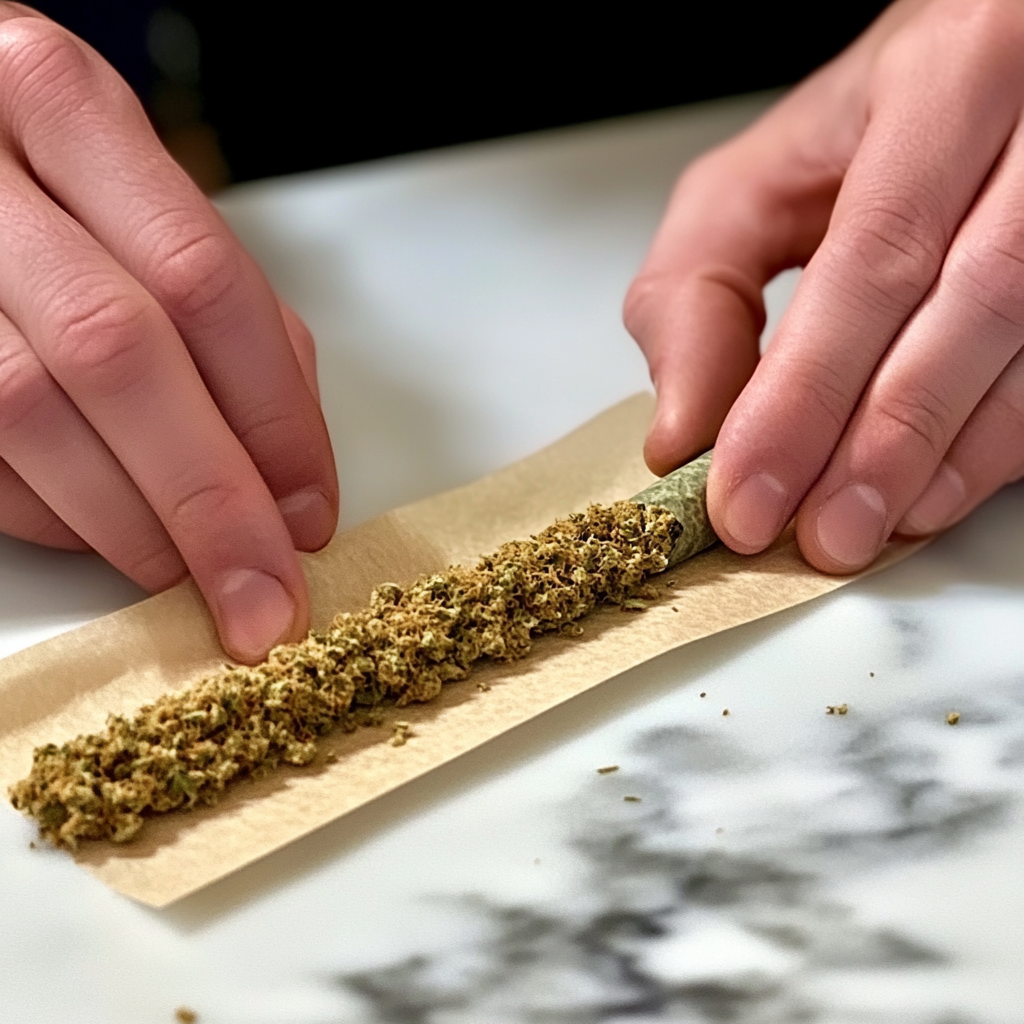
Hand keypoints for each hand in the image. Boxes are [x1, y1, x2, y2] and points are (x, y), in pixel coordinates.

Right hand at [0, 5, 337, 660]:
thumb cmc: (48, 197)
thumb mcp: (150, 218)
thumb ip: (239, 334)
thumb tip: (292, 483)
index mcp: (63, 106)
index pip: (204, 283)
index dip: (271, 419)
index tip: (307, 516)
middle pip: (120, 352)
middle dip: (208, 497)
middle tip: (260, 592)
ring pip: (31, 412)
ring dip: (129, 522)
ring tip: (186, 569)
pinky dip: (54, 514)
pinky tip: (102, 525)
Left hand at [626, 0, 1023, 571]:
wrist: (983, 86)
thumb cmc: (870, 129)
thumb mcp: (751, 185)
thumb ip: (697, 295)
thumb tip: (683, 430)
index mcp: (949, 76)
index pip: (873, 256)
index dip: (807, 391)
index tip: (748, 490)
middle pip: (969, 302)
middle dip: (878, 439)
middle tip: (815, 532)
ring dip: (940, 458)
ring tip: (864, 527)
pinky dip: (992, 449)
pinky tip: (931, 494)